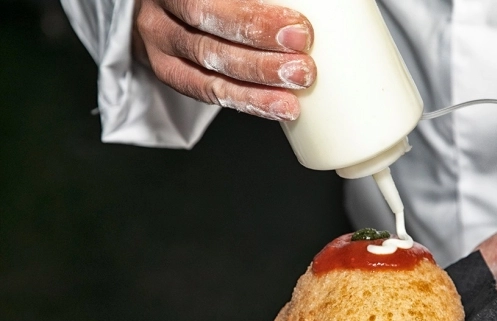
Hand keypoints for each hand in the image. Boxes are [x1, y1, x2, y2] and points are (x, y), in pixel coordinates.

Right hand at [133, 0, 315, 119]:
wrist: (179, 2)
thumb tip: (311, 4)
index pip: (206, 4)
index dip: (252, 19)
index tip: (297, 27)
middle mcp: (159, 14)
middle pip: (209, 42)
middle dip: (262, 59)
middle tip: (303, 67)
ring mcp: (161, 46)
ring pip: (210, 72)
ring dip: (259, 85)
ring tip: (295, 90)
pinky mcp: (170, 73)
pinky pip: (208, 93)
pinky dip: (248, 101)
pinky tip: (278, 107)